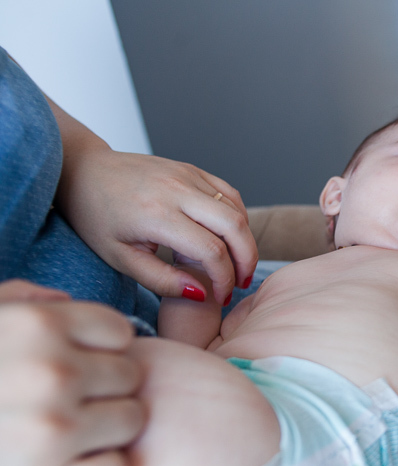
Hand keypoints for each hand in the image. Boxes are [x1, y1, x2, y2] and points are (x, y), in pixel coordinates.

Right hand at [0, 280, 144, 465]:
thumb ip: (21, 302)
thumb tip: (65, 306)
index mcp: (38, 326)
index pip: (120, 333)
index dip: (98, 352)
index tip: (69, 366)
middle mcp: (53, 373)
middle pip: (131, 376)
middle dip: (103, 389)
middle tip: (62, 404)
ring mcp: (53, 430)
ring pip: (132, 421)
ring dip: (104, 431)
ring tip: (62, 435)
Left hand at [56, 147, 257, 304]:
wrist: (84, 171)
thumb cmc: (95, 216)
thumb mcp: (119, 258)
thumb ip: (160, 280)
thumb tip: (200, 294)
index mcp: (157, 214)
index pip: (211, 250)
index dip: (224, 279)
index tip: (220, 296)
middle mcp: (177, 190)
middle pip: (234, 227)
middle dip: (246, 260)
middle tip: (242, 282)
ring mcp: (187, 175)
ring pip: (237, 209)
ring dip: (245, 240)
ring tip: (239, 264)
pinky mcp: (192, 169)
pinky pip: (229, 193)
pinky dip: (238, 217)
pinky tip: (232, 237)